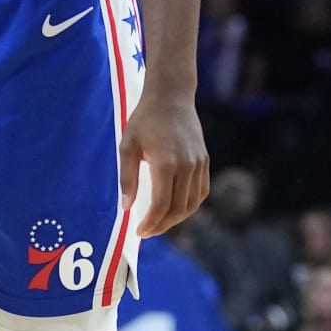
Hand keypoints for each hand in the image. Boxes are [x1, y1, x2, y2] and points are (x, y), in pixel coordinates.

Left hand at [118, 88, 208, 237]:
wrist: (171, 97)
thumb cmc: (145, 119)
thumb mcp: (127, 145)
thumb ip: (127, 178)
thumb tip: (125, 207)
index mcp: (166, 164)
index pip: (161, 205)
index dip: (151, 223)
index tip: (139, 232)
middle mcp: (187, 167)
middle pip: (178, 209)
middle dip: (162, 225)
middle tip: (147, 232)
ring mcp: (199, 165)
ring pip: (192, 204)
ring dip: (176, 219)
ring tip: (159, 223)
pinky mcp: (205, 162)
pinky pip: (201, 192)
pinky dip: (190, 205)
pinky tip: (176, 209)